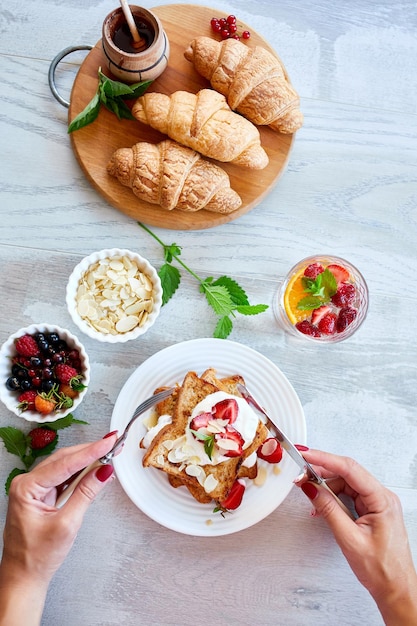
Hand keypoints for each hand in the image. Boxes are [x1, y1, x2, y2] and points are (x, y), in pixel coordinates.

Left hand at [0, 434, 116, 625]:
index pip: (65, 463)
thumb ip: (86, 493)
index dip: (91, 451)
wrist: (24, 577)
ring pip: (65, 466)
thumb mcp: (67, 524)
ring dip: (87, 460)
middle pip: (64, 459)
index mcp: (26, 488)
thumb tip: (103, 472)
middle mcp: (26, 484)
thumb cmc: (37, 557)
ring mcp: (33, 488)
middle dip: (91, 451)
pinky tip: (95, 469)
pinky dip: (80, 473)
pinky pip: (63, 477)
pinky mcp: (40, 494)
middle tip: (113, 443)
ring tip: (109, 453)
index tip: (109, 441)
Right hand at [295, 448, 416, 625]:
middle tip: (300, 474)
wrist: (395, 589)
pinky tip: (320, 506)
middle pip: (347, 474)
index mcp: (381, 499)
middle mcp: (381, 497)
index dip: (324, 459)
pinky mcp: (371, 510)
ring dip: (325, 487)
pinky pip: (348, 496)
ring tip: (309, 493)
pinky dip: (332, 498)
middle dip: (321, 472)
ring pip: (345, 484)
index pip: (350, 469)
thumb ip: (328, 509)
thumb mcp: (349, 538)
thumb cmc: (381, 569)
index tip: (306, 455)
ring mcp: (376, 503)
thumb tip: (311, 487)